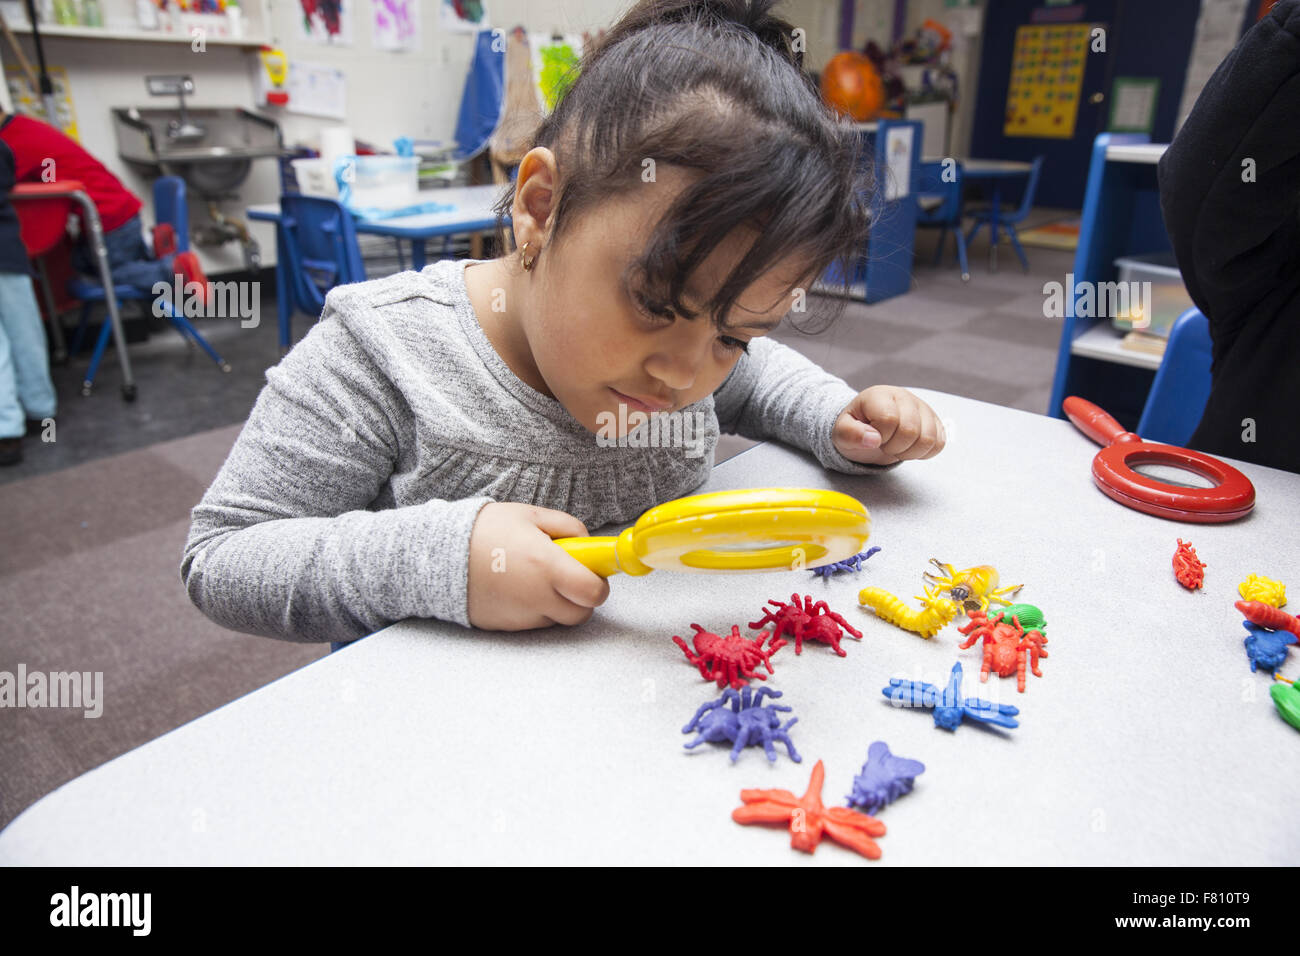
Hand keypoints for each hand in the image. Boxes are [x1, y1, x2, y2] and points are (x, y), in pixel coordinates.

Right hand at [467, 502, 610, 629]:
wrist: (436, 554)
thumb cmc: (484, 530)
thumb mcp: (530, 515)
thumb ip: (568, 527)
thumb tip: (588, 544)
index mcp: (547, 565)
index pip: (594, 593)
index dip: (600, 584)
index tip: (593, 572)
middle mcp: (537, 596)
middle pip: (581, 614)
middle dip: (581, 597)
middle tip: (567, 577)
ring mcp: (521, 616)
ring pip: (557, 619)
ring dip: (556, 603)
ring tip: (534, 577)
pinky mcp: (506, 627)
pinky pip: (533, 623)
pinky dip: (533, 609)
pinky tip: (516, 588)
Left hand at [831, 385, 945, 464]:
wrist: (867, 428)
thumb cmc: (854, 429)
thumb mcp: (841, 433)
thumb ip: (850, 434)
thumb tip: (873, 439)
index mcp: (879, 395)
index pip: (889, 419)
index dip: (880, 437)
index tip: (872, 438)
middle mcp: (904, 396)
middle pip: (911, 430)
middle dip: (894, 447)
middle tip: (884, 444)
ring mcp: (922, 408)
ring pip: (929, 439)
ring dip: (909, 452)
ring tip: (896, 446)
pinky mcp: (935, 421)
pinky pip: (939, 444)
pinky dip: (923, 453)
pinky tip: (909, 448)